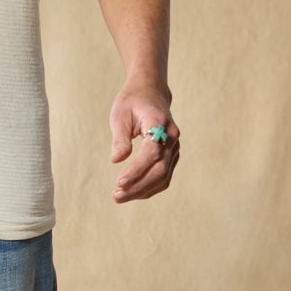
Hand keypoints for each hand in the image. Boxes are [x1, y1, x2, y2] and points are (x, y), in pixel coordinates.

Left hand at [110, 83, 180, 203]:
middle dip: (138, 186)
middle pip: (160, 169)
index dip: (137, 170)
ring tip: (120, 197)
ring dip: (143, 191)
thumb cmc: (132, 103)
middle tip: (116, 196)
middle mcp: (171, 136)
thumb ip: (120, 138)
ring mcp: (175, 147)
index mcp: (159, 123)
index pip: (152, 152)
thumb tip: (117, 160)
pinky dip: (149, 187)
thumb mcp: (120, 115)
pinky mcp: (172, 155)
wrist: (151, 93)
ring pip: (164, 176)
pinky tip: (133, 192)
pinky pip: (164, 176)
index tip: (120, 182)